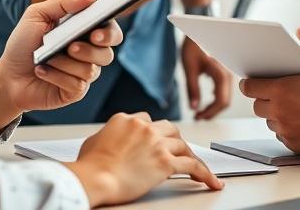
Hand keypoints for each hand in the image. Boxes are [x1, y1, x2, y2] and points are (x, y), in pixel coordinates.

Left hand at [0, 0, 122, 117]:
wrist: (8, 75)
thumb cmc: (24, 43)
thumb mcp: (37, 15)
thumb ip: (63, 2)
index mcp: (85, 31)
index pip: (110, 30)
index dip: (109, 33)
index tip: (96, 33)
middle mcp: (89, 52)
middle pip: (107, 53)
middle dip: (91, 50)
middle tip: (72, 47)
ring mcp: (83, 73)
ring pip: (91, 70)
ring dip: (66, 63)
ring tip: (48, 58)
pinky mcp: (74, 91)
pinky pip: (76, 85)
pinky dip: (56, 76)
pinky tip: (42, 71)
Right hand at [68, 113, 223, 205]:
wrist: (94, 178)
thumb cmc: (89, 165)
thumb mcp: (94, 140)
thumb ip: (108, 134)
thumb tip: (110, 139)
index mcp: (126, 120)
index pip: (147, 119)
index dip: (152, 132)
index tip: (154, 141)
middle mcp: (144, 126)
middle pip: (169, 128)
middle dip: (174, 140)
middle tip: (177, 151)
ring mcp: (156, 143)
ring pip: (182, 144)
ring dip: (189, 155)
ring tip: (195, 167)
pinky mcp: (165, 162)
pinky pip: (192, 166)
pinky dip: (204, 173)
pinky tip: (210, 181)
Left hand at [182, 37, 231, 119]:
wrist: (198, 31)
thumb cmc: (194, 45)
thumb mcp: (189, 68)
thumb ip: (192, 89)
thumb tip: (194, 108)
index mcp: (221, 74)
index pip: (221, 102)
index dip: (210, 113)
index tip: (197, 117)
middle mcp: (227, 76)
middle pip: (225, 102)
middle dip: (212, 113)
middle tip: (197, 117)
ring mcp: (226, 75)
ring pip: (225, 99)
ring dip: (214, 108)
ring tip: (199, 112)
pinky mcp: (223, 74)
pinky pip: (223, 92)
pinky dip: (215, 101)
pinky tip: (205, 102)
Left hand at [239, 27, 299, 154]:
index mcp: (282, 89)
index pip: (250, 87)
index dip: (250, 83)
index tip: (253, 81)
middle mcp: (280, 111)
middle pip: (258, 105)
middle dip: (265, 98)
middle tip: (278, 92)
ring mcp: (287, 130)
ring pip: (270, 121)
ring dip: (276, 114)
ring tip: (293, 106)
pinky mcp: (295, 144)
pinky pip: (283, 135)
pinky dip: (288, 128)